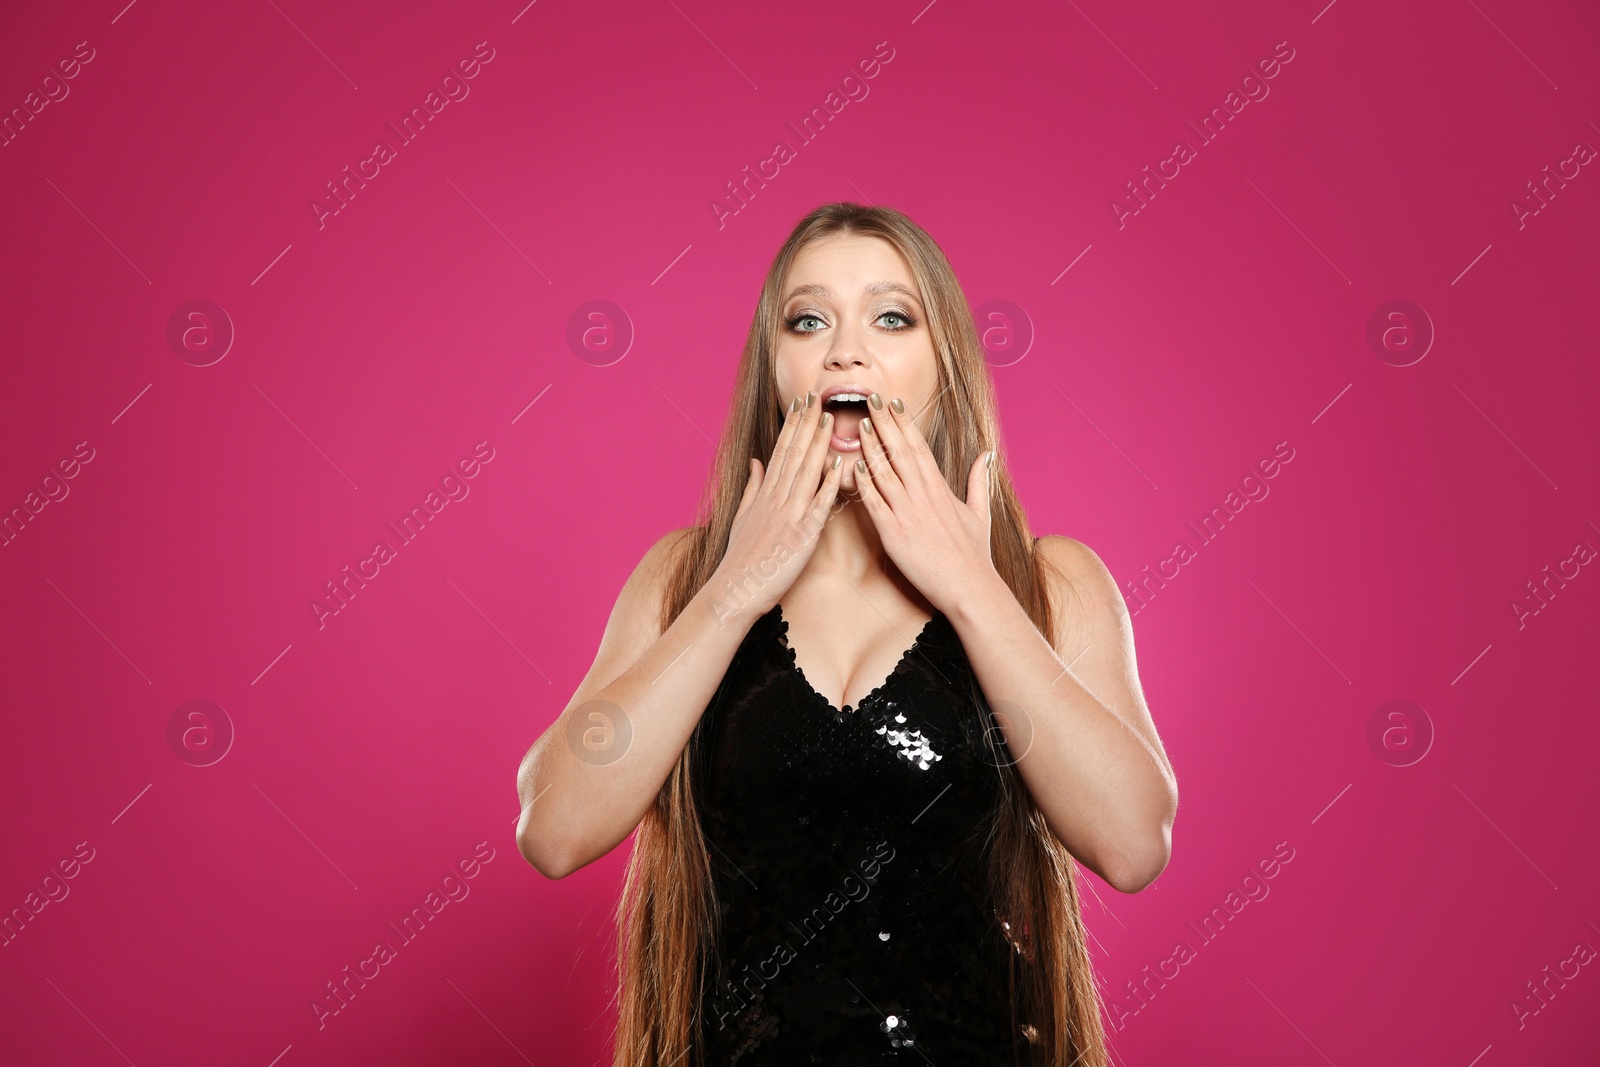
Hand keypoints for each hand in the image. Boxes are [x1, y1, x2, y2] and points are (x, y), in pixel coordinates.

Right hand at [706, 392, 843, 625]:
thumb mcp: (742, 516)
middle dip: (806, 423)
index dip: (792, 425)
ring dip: (819, 444)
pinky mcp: (802, 535)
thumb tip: (755, 460)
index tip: (802, 402)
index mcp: (764, 493)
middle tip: (818, 396)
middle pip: (794, 454)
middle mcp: (776, 499)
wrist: (736, 589)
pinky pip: (818, 505)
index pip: (781, 450)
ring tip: (830, 418)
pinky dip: (829, 483)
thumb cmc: (741, 558)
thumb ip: (751, 486)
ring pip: (807, 472)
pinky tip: (839, 464)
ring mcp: (789, 515)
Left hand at [851, 392, 996, 614]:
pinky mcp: (894, 535)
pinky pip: (874, 504)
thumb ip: (979, 480)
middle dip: (884, 423)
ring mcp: (908, 514)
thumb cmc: (974, 555)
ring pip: (884, 472)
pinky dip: (864, 484)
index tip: (892, 402)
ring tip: (858, 424)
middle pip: (900, 451)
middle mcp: (923, 496)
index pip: (919, 446)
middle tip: (870, 398)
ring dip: (870, 447)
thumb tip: (987, 454)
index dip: (904, 422)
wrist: (970, 588)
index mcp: (941, 488)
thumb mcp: (981, 512)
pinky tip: (853, 466)